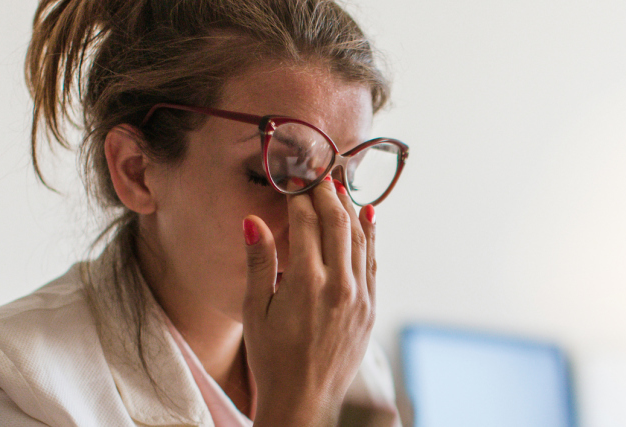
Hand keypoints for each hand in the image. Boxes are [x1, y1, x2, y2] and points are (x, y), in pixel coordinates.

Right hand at [241, 176, 376, 426]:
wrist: (304, 400)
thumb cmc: (271, 357)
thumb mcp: (254, 309)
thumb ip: (258, 261)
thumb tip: (252, 220)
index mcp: (306, 283)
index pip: (307, 223)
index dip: (300, 196)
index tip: (295, 178)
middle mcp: (339, 286)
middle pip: (338, 224)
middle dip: (328, 195)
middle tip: (318, 175)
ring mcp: (359, 297)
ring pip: (360, 239)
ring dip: (350, 210)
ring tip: (340, 188)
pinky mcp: (370, 308)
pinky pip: (372, 261)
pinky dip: (370, 235)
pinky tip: (368, 217)